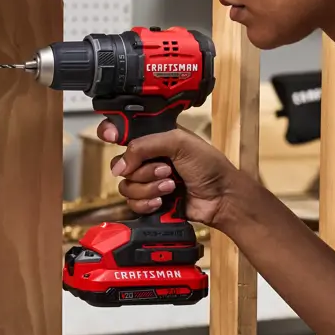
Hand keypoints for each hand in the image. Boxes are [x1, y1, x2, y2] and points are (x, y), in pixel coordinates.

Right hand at [100, 122, 246, 227]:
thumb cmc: (209, 166)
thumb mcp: (179, 143)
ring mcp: (149, 180)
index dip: (112, 133)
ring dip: (149, 188)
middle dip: (144, 170)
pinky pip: (132, 204)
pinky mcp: (150, 201)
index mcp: (154, 137)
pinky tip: (163, 201)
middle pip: (121, 164)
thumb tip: (120, 165)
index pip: (123, 130)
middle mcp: (148, 158)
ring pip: (127, 186)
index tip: (113, 139)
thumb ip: (145, 146)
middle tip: (166, 170)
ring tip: (171, 186)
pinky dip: (147, 203)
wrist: (222, 197)